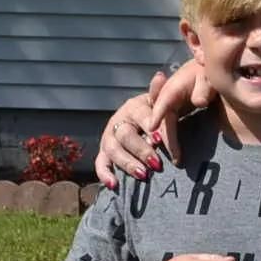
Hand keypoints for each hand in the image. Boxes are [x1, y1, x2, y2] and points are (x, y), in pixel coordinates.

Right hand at [92, 62, 212, 186]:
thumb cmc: (155, 113)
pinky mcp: (104, 153)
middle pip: (125, 135)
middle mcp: (118, 121)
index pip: (141, 116)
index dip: (149, 127)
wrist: (143, 120)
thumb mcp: (159, 102)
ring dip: (127, 163)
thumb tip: (160, 75)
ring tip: (143, 175)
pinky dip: (105, 174)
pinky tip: (113, 185)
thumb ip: (159, 93)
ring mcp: (109, 138)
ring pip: (113, 150)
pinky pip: (100, 163)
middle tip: (156, 163)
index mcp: (133, 107)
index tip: (160, 139)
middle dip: (141, 150)